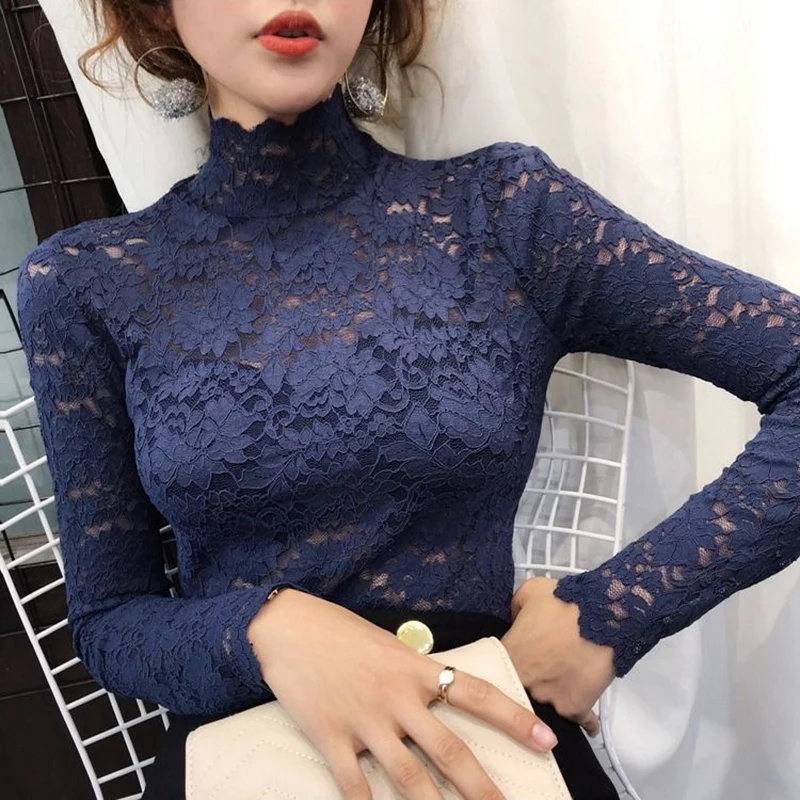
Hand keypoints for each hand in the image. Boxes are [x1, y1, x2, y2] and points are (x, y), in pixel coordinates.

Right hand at [248, 589, 560, 799]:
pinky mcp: (331, 736)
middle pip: (450, 751)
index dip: (513, 717)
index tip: (546, 739)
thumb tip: (438, 694)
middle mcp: (397, 697)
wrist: (288, 626)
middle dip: (483, 789)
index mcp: (415, 668)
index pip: (476, 693)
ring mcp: (364, 720)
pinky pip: (355, 785)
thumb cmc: (339, 630)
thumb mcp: (387, 643)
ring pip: (410, 778)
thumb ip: (413, 672)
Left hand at [500, 577, 614, 736]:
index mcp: (510, 656)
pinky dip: (586, 723)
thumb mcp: (530, 591)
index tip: (516, 660)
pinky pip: (580, 722)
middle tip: (539, 671)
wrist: (605, 617)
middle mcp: (525, 683)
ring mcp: (549, 700)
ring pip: (546, 706)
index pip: (496, 668)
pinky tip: (588, 724)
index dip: (506, 663)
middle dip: (527, 683)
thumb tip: (516, 620)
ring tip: (562, 687)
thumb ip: (515, 607)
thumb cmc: (566, 602)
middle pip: (519, 690)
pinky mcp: (575, 709)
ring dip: (552, 698)